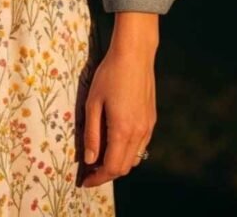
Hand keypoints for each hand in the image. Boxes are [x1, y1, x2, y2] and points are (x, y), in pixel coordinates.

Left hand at [81, 34, 156, 187]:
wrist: (134, 55)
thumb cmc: (109, 75)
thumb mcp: (93, 102)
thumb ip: (91, 133)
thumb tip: (89, 160)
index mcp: (122, 130)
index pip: (111, 167)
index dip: (98, 179)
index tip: (84, 181)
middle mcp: (139, 133)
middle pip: (124, 167)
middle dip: (107, 174)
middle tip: (90, 172)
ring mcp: (148, 127)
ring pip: (134, 158)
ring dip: (118, 164)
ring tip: (101, 158)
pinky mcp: (152, 119)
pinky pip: (141, 145)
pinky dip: (128, 152)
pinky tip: (116, 142)